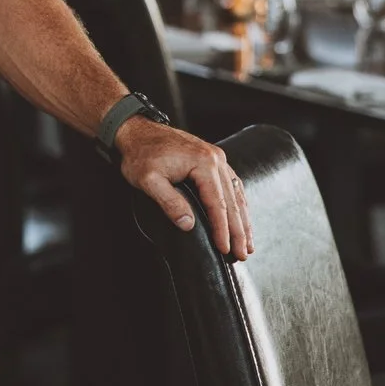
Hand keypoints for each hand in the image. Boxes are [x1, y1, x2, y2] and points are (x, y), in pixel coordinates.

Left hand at [116, 118, 254, 259]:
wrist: (136, 130)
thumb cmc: (140, 154)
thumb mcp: (148, 180)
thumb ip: (169, 202)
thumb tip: (188, 225)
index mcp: (203, 163)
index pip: (217, 203)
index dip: (222, 229)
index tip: (226, 250)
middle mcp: (216, 159)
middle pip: (232, 201)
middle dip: (239, 231)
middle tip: (243, 255)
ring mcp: (217, 158)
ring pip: (236, 194)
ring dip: (242, 220)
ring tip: (248, 243)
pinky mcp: (213, 160)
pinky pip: (231, 185)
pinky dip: (237, 204)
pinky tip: (241, 218)